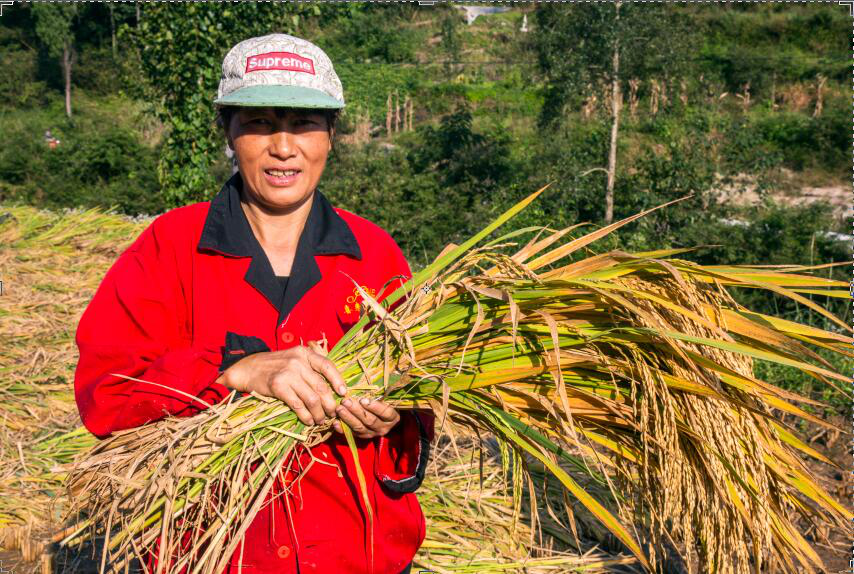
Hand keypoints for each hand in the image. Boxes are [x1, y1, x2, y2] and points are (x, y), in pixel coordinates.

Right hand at [217, 346, 346, 425]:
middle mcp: (298, 361)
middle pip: (321, 386)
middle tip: (333, 414)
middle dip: (330, 403)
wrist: (248, 369)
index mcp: (304, 353)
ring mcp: (287, 373)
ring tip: (321, 420)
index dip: (338, 380)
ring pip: (312, 399)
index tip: (343, 393)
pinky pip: (298, 405)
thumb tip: (333, 386)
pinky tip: (308, 421)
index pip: (327, 365)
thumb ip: (311, 367)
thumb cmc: (275, 366)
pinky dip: (305, 416)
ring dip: (319, 413)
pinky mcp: (278, 386)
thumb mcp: (294, 358)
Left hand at [333, 396, 399, 439]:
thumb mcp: (385, 395)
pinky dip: (342, 428)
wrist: (382, 415)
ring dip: (348, 418)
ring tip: (339, 408)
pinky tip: (335, 422)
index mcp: (393, 417)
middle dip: (357, 411)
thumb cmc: (383, 399)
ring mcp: (372, 433)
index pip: (385, 412)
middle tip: (346, 401)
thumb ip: (381, 392)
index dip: (374, 406)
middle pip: (370, 420)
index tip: (363, 399)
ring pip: (360, 427)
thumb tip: (373, 379)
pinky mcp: (362, 437)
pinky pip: (351, 434)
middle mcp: (383, 427)